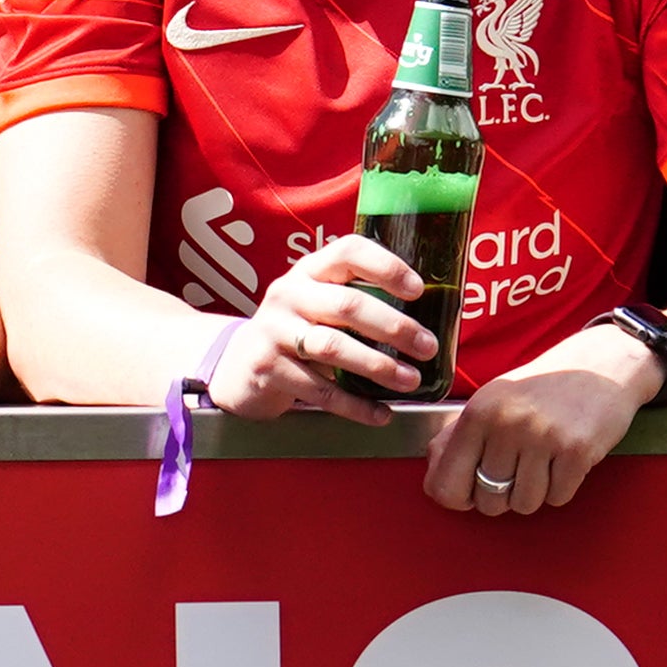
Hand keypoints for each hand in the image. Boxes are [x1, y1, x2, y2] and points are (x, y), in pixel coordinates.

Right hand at [216, 235, 441, 427]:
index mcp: (309, 271)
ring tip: (410, 380)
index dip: (386, 267)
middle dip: (394, 327)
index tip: (418, 289)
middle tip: (427, 347)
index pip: (348, 252)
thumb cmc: (296, 331)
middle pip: (347, 304)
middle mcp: (289, 294)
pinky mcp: (268, 368)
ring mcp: (274, 331)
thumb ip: (356, 300)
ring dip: (379, 366)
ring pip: (334, 347)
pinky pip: (321, 390)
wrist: (239, 366)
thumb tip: (428, 317)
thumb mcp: (318, 304)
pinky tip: (381, 413)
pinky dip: (356, 405)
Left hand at [423, 329, 652, 516]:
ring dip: (534, 493)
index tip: (471, 492)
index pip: (445, 485)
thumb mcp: (492, 400)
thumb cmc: (543, 387)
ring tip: (542, 463)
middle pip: (488, 501)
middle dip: (503, 496)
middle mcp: (505, 424)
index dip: (459, 499)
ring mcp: (542, 437)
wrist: (601, 365)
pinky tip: (563, 462)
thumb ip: (458, 437)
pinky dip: (561, 488)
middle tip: (517, 472)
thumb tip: (435, 477)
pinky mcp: (576, 450)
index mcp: (476, 413)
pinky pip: (558, 498)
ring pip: (525, 504)